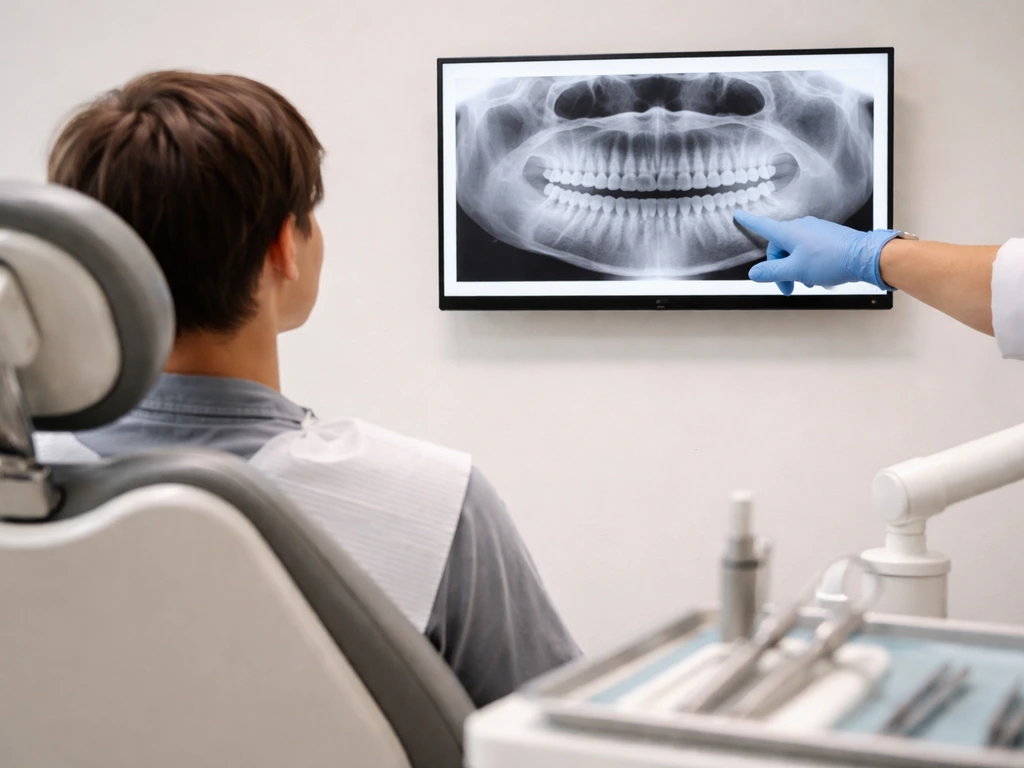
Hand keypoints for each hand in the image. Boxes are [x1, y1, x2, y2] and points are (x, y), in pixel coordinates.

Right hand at [733, 209, 899, 295]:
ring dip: (796, 268)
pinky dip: (808, 263)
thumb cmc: (830, 260)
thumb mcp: (796, 270)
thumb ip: (771, 273)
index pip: (763, 226)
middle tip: (789, 288)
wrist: (864, 256)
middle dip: (781, 269)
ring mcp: (815, 230)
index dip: (749, 222)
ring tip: (809, 282)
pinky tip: (819, 276)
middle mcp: (801, 227)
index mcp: (789, 232)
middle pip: (780, 248)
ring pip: (795, 251)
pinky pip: (810, 249)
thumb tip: (754, 273)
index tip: (738, 214)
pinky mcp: (827, 236)